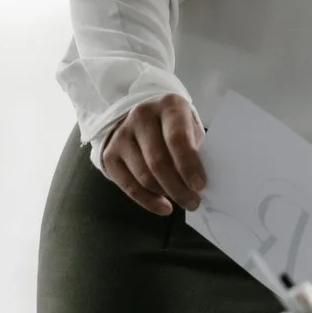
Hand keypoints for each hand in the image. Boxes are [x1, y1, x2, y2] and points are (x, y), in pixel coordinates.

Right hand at [98, 93, 206, 216]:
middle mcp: (142, 116)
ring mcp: (122, 135)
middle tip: (193, 202)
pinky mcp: (109, 154)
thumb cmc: (176, 126)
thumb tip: (201, 185)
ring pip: (144, 176)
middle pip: (158, 161)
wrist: (143, 116)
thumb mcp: (191, 127)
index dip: (189, 165)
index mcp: (169, 105)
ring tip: (183, 202)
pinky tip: (164, 206)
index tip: (200, 186)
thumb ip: (197, 149)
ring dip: (166, 194)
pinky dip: (148, 201)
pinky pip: (128, 186)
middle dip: (178, 187)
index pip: (177, 139)